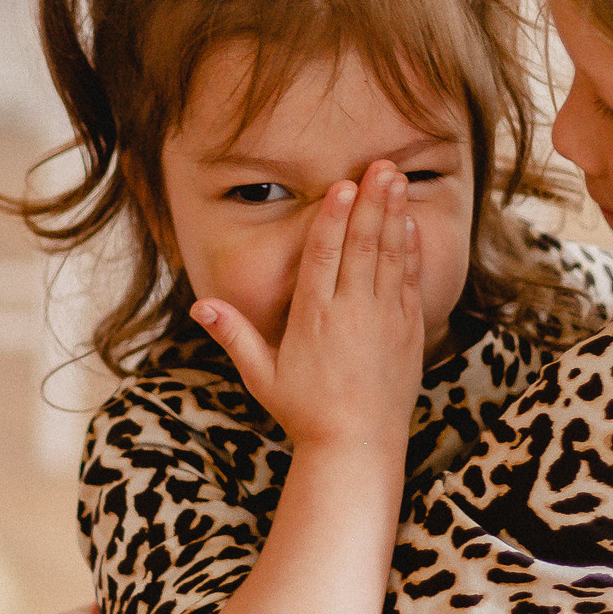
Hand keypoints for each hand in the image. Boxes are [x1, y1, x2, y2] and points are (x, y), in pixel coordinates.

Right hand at [193, 162, 422, 451]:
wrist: (357, 447)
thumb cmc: (304, 412)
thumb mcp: (260, 375)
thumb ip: (233, 336)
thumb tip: (200, 306)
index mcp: (313, 318)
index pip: (324, 257)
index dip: (333, 218)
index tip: (342, 186)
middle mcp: (352, 313)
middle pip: (362, 246)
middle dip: (372, 202)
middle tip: (381, 166)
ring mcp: (384, 321)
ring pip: (390, 257)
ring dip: (395, 216)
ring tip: (398, 179)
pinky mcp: (408, 333)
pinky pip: (411, 283)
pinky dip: (412, 251)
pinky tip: (412, 225)